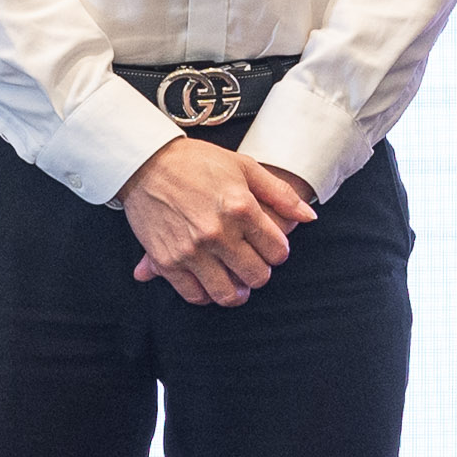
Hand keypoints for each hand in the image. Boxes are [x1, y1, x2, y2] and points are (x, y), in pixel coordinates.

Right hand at [121, 136, 312, 305]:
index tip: (271, 248)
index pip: (277, 251)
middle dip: (260, 273)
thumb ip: (280, 194)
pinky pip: (194, 294)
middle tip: (254, 265)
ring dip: (237, 292)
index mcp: (241, 208)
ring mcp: (191, 250)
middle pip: (256, 276)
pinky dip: (206, 295)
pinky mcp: (167, 261)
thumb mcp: (245, 167)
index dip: (278, 252)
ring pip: (227, 293)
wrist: (146, 162)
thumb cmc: (197, 161)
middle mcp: (218, 233)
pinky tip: (210, 283)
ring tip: (237, 284)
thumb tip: (310, 217)